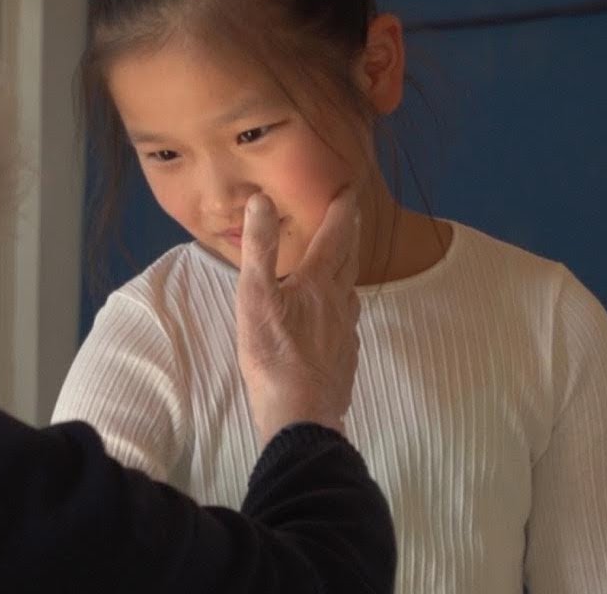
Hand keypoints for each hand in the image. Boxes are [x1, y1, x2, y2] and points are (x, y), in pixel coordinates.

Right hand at [236, 189, 361, 440]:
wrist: (302, 415)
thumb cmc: (273, 354)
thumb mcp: (256, 296)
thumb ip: (260, 247)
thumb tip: (262, 200)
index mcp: (318, 283)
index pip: (334, 237)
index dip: (340, 211)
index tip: (347, 191)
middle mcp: (340, 302)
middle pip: (348, 261)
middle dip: (348, 235)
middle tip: (350, 217)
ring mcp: (346, 333)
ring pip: (349, 294)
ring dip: (345, 273)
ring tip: (338, 266)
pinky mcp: (345, 359)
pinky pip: (345, 324)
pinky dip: (340, 310)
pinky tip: (331, 321)